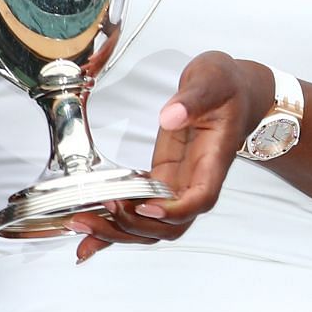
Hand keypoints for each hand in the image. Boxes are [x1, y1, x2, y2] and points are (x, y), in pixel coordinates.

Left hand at [69, 52, 274, 262]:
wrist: (229, 90)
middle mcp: (195, 180)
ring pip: (151, 225)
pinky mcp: (160, 178)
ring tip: (81, 222)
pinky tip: (87, 232)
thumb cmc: (227, 86)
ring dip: (117, 231)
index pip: (200, 199)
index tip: (145, 205)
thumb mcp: (213, 79)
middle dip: (135, 225)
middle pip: (170, 226)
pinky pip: (138, 209)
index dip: (173, 211)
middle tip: (101, 207)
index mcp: (213, 161)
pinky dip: (113, 224)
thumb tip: (171, 117)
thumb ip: (193, 98)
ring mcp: (176, 183)